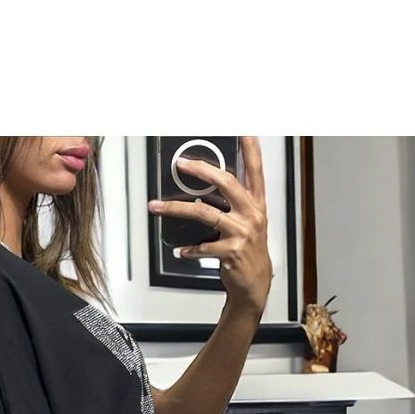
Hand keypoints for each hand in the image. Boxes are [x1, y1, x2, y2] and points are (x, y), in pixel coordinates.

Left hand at [148, 136, 271, 319]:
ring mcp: (242, 233)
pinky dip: (189, 249)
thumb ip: (235, 201)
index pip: (255, 168)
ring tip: (157, 206)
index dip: (250, 147)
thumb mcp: (249, 222)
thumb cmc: (248, 251)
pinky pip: (203, 246)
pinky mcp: (231, 251)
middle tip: (181, 164)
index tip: (244, 128)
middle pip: (226, 182)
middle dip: (202, 170)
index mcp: (257, 203)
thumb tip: (209, 181)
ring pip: (205, 213)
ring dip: (176, 209)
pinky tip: (180, 250)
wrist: (254, 284)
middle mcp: (251, 214)